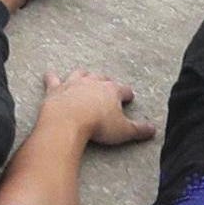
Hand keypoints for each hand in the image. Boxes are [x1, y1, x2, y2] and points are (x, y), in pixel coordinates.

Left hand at [39, 69, 154, 143]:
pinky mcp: (55, 89)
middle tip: (108, 85)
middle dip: (106, 81)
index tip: (129, 97)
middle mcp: (92, 82)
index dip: (127, 94)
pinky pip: (53, 79)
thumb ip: (140, 130)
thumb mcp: (124, 131)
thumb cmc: (97, 125)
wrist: (67, 121)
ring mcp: (72, 83)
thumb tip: (153, 130)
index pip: (123, 89)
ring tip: (85, 76)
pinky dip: (52, 77)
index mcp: (111, 90)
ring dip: (83, 75)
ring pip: (80, 73)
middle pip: (102, 78)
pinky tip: (50, 74)